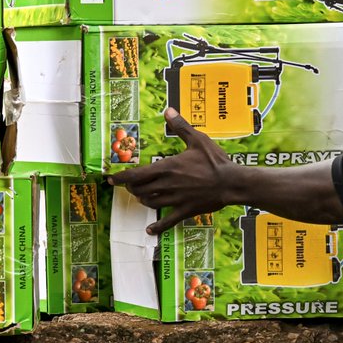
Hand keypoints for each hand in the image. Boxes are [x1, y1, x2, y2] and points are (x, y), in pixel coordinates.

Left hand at [108, 107, 240, 234]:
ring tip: (141, 196)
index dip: (121, 178)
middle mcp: (166, 185)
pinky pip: (167, 221)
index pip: (136, 175)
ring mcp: (175, 200)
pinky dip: (157, 227)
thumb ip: (180, 126)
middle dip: (132, 188)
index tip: (111, 179)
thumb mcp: (198, 139)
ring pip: (149, 203)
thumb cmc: (215, 161)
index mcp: (167, 167)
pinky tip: (150, 231)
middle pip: (140, 190)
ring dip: (142, 200)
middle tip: (130, 185)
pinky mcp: (184, 211)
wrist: (231, 182)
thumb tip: (168, 111)